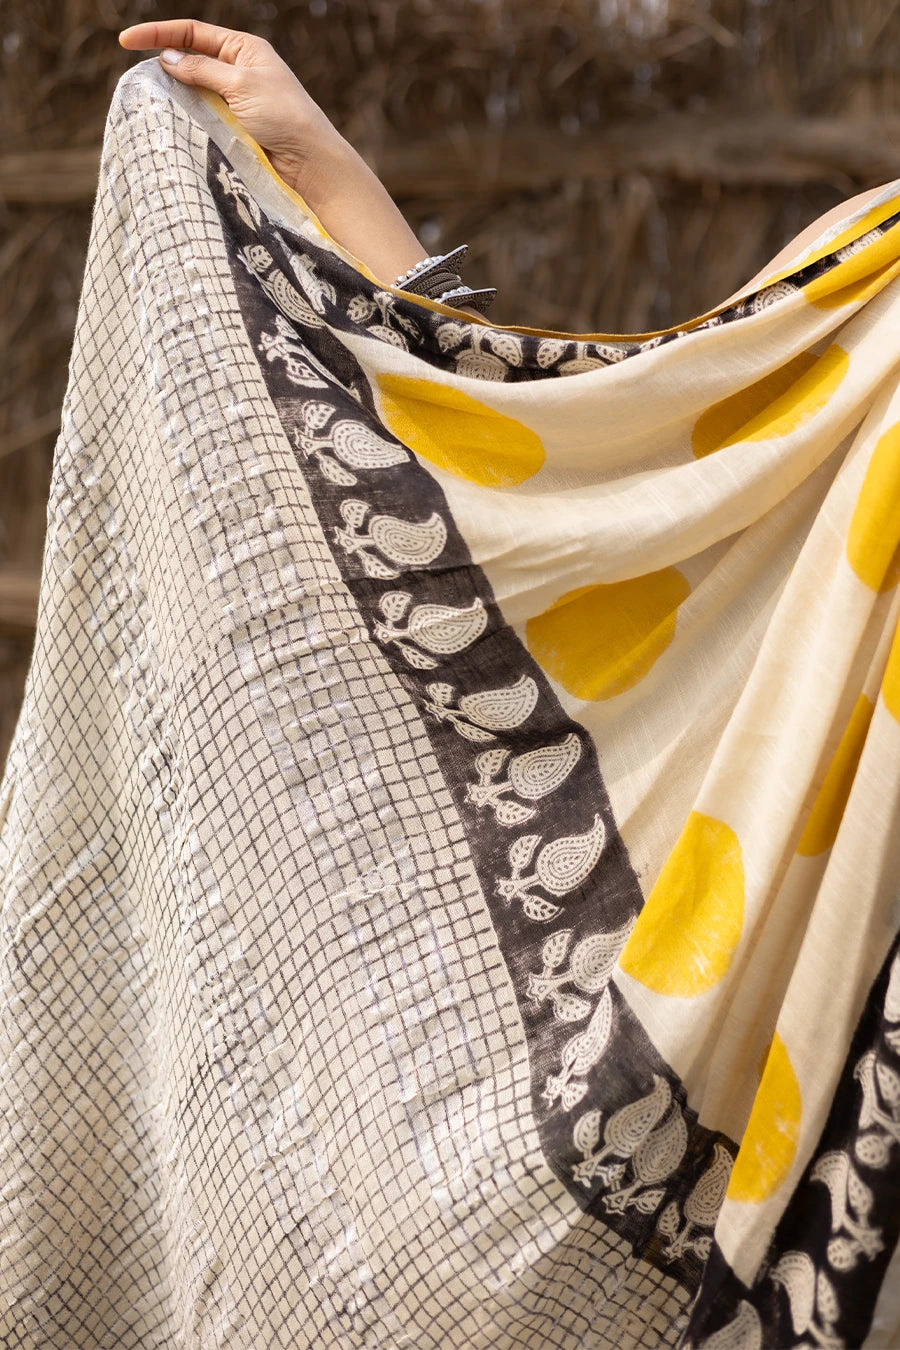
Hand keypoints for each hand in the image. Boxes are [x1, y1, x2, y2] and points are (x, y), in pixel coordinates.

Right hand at [117, 19, 474, 303]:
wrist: (309, 164)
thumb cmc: (284, 117)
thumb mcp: (240, 84)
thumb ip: (202, 70)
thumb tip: (167, 58)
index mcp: (244, 49)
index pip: (192, 32)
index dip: (158, 34)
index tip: (125, 41)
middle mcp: (238, 72)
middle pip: (190, 60)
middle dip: (163, 64)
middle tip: (136, 79)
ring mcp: (235, 102)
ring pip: (193, 92)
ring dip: (172, 96)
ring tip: (149, 102)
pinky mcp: (234, 130)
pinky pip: (202, 119)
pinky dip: (185, 119)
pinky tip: (170, 123)